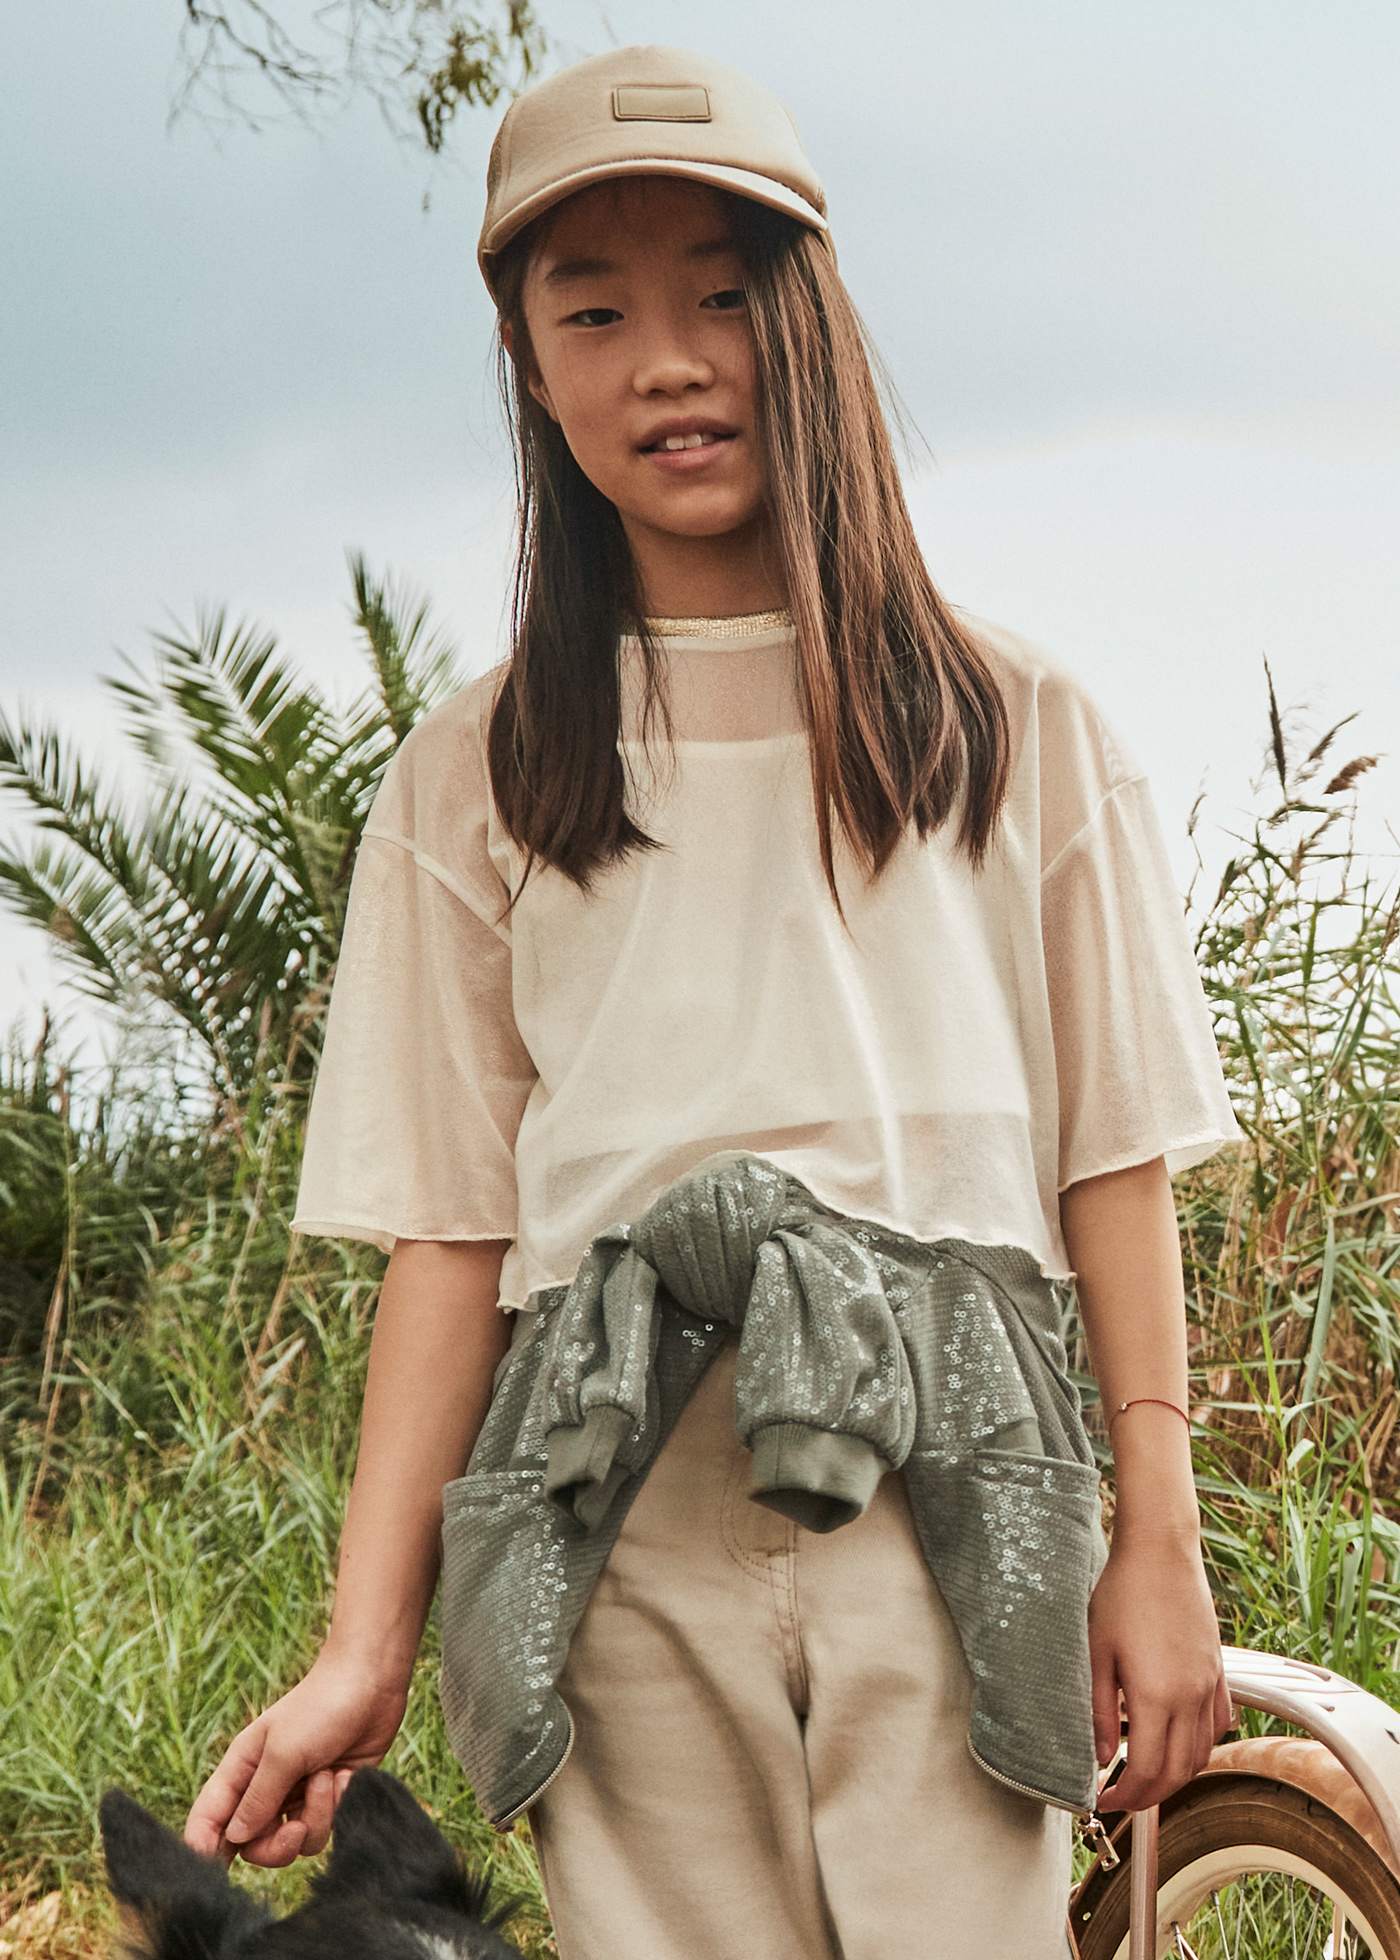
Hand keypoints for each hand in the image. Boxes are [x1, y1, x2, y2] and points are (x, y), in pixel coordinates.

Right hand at [183, 1645, 411, 1867]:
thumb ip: (258, 1799)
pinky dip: (337, 1806)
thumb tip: (234, 1839)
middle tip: (296, 1828)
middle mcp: (266, 1787)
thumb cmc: (320, 1707)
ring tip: (328, 1776)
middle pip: (254, 1846)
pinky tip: (347, 1775)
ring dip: (316, 1816)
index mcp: (242, 1770)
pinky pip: (326, 1828)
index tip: (212, 1871)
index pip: (210, 1818)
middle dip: (276, 1846)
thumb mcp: (284, 1752)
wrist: (372, 1682)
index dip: (204, 1848)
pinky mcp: (329, 1798)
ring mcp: (298, 1794)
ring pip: (295, 1842)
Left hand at [1087, 1528, 1234, 1811]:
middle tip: (1121, 1796)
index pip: (1146, 1771)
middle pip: (1178, 1773)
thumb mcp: (1097, 1652)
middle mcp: (1190, 1697)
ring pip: (1202, 1754)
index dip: (1124, 1796)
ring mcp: (1210, 1684)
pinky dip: (1200, 1746)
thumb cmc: (1122, 1594)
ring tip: (1145, 1773)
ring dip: (1176, 1775)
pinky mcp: (1219, 1670)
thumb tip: (1098, 1757)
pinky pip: (1218, 1725)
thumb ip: (1097, 1710)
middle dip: (1149, 1796)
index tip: (1102, 1799)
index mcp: (1157, 1696)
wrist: (1161, 1552)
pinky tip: (1178, 1741)